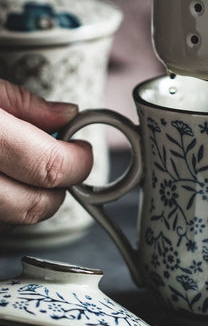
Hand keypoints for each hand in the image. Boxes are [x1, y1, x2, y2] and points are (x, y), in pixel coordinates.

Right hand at [0, 80, 92, 230]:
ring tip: (21, 169)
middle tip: (59, 165)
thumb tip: (67, 115)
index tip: (81, 152)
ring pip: (11, 222)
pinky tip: (1, 179)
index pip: (49, 167)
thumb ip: (24, 104)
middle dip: (57, 189)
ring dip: (27, 200)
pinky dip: (4, 205)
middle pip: (32, 207)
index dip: (77, 162)